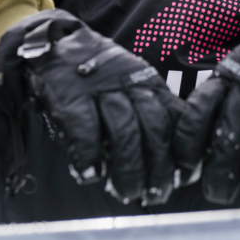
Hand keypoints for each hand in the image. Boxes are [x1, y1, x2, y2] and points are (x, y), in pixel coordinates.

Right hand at [0, 9, 183, 204]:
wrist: (53, 44)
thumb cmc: (98, 79)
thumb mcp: (132, 87)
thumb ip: (151, 116)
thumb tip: (173, 165)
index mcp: (149, 83)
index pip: (177, 116)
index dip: (184, 149)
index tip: (185, 176)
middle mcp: (129, 84)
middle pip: (154, 127)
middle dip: (158, 167)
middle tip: (156, 195)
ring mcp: (100, 89)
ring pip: (124, 130)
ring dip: (128, 168)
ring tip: (126, 193)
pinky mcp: (70, 97)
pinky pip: (85, 130)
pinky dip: (90, 156)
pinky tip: (91, 174)